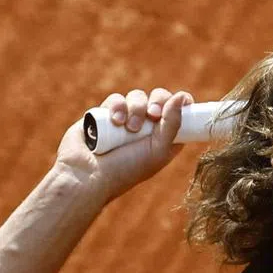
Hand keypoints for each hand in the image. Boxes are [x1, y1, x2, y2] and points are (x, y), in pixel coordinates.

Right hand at [55, 88, 192, 202]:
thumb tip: (182, 96)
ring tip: (128, 127)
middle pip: (158, 98)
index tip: (185, 101)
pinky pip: (116, 99)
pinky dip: (117, 106)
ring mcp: (124, 120)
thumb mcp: (157, 150)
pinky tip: (115, 121)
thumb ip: (173, 123)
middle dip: (158, 101)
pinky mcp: (103, 114)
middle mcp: (145, 129)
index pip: (179, 114)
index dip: (183, 104)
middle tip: (154, 114)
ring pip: (137, 96)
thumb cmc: (125, 169)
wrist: (87, 176)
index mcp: (162, 139)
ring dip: (136, 108)